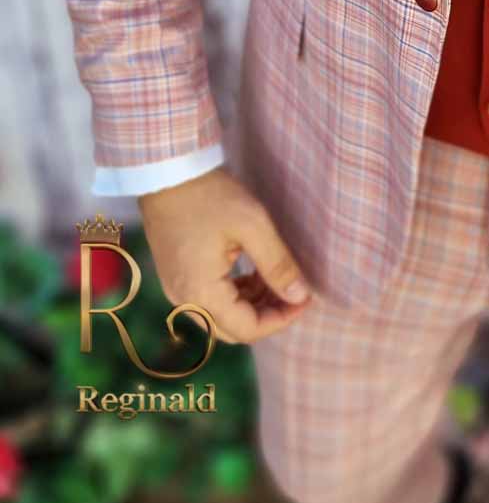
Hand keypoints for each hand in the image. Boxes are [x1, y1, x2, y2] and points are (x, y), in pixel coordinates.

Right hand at [137, 165, 312, 342]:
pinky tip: (255, 273)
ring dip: (253, 304)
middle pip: (233, 328)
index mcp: (201, 293)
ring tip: (279, 278)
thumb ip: (277, 265)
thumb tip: (300, 296)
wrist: (168, 173)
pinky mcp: (178, 276)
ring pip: (222, 315)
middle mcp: (184, 300)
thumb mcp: (253, 226)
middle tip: (296, 292)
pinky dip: (236, 293)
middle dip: (269, 314)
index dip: (281, 320)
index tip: (305, 300)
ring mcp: (178, 289)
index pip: (247, 329)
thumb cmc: (211, 196)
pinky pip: (210, 299)